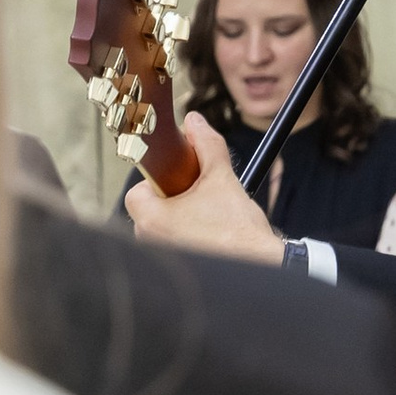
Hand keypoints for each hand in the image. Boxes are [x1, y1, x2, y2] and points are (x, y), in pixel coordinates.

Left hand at [126, 113, 283, 262]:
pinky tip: (205, 234)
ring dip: (176, 221)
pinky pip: (170, 248)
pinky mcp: (176, 269)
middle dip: (169, 201)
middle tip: (194, 197)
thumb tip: (196, 124)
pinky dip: (183, 239)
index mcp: (153, 219)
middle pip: (147, 212)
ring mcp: (161, 259)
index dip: (156, 182)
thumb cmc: (239, 232)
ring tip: (203, 217)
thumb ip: (206, 145)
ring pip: (158, 231)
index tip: (176, 180)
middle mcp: (150, 242)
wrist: (260, 264)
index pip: (136, 193)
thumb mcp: (222, 178)